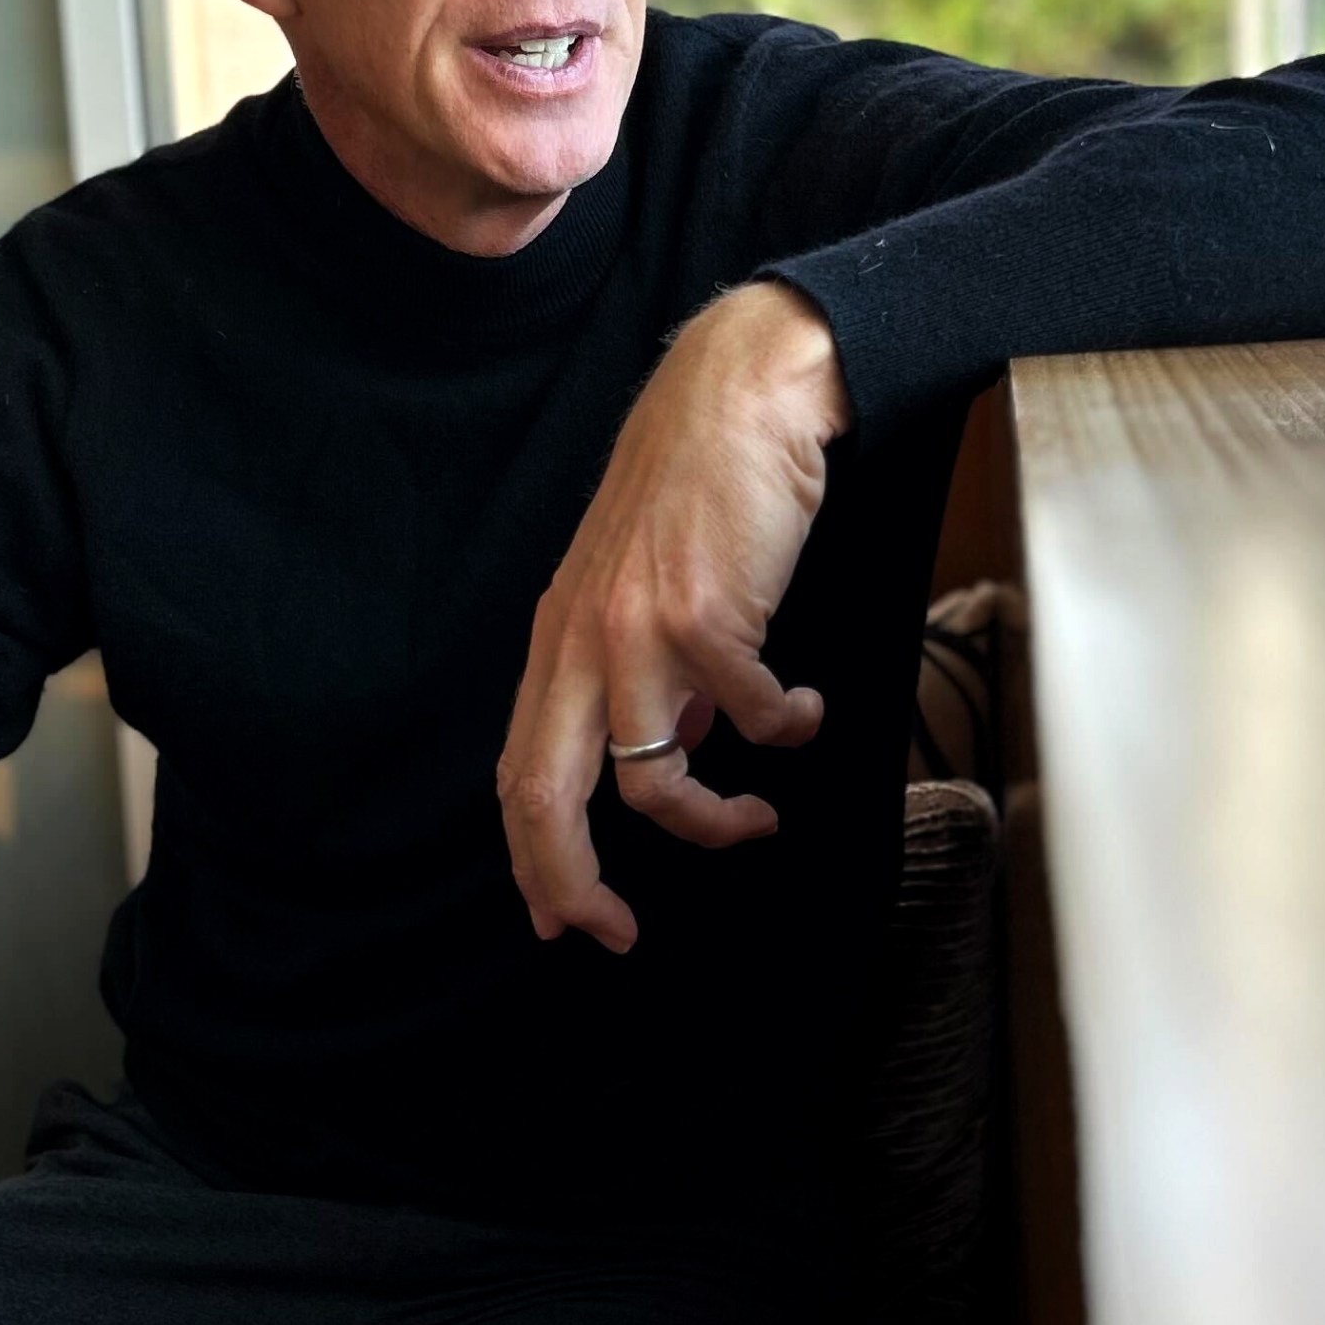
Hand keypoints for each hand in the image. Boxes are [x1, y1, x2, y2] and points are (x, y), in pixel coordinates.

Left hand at [499, 281, 853, 951]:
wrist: (743, 394)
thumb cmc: (701, 485)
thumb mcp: (647, 588)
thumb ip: (651, 677)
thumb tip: (685, 753)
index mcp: (560, 640)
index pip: (521, 774)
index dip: (535, 861)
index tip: (567, 917)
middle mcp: (582, 640)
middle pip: (547, 796)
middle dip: (574, 884)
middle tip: (617, 931)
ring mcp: (637, 628)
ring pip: (655, 781)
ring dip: (714, 819)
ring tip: (759, 814)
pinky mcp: (704, 612)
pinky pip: (746, 717)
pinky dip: (782, 729)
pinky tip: (803, 707)